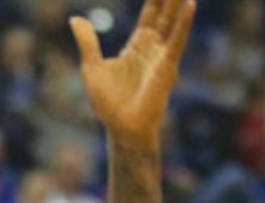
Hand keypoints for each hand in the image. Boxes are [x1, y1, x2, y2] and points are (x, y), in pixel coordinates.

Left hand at [72, 0, 195, 147]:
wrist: (121, 128)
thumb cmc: (108, 103)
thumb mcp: (91, 67)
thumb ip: (87, 42)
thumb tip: (74, 19)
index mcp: (137, 45)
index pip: (151, 13)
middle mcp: (153, 47)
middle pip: (165, 13)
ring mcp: (162, 56)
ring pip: (173, 22)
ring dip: (179, 3)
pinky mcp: (167, 67)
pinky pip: (177, 41)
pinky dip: (183, 24)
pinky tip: (190, 5)